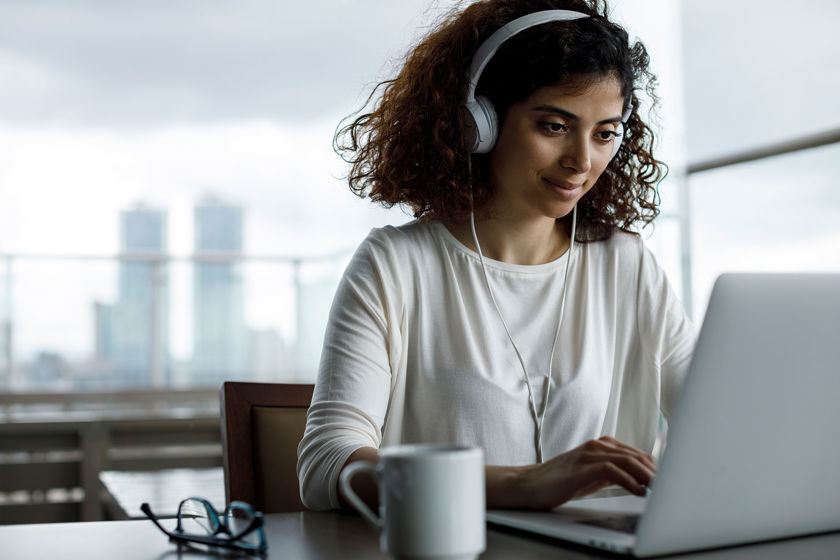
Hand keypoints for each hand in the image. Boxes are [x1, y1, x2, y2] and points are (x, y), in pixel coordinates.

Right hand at [489, 436, 656, 509]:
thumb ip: (612, 472)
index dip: (654, 468)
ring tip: (658, 490)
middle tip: (669, 488)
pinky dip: (629, 481)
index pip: (636, 454)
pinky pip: (611, 470)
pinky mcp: (581, 468)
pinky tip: (638, 491)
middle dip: (655, 472)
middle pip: (635, 456)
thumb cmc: (558, 481)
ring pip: (627, 460)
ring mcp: (588, 455)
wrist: (529, 484)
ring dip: (646, 476)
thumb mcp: (591, 474)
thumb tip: (639, 481)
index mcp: (600, 445)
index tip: (668, 482)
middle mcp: (596, 446)